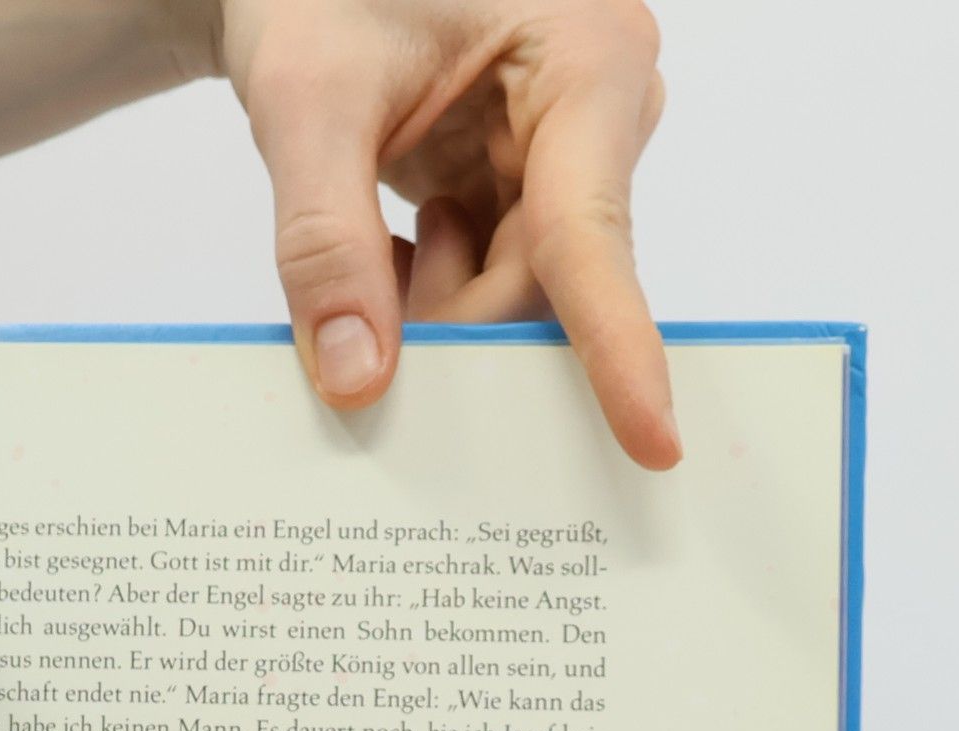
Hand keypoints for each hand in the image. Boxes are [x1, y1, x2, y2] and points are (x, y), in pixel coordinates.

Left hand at [217, 0, 677, 465]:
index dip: (615, 349)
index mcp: (585, 61)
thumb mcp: (306, 99)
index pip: (593, 238)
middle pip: (543, 287)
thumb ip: (322, 241)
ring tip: (368, 238)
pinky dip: (424, 289)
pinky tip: (387, 241)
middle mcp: (600, 113)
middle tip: (356, 306)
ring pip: (514, 296)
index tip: (653, 442)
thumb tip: (356, 378)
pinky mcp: (528, 185)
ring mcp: (568, 154)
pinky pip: (488, 282)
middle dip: (450, 321)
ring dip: (430, 304)